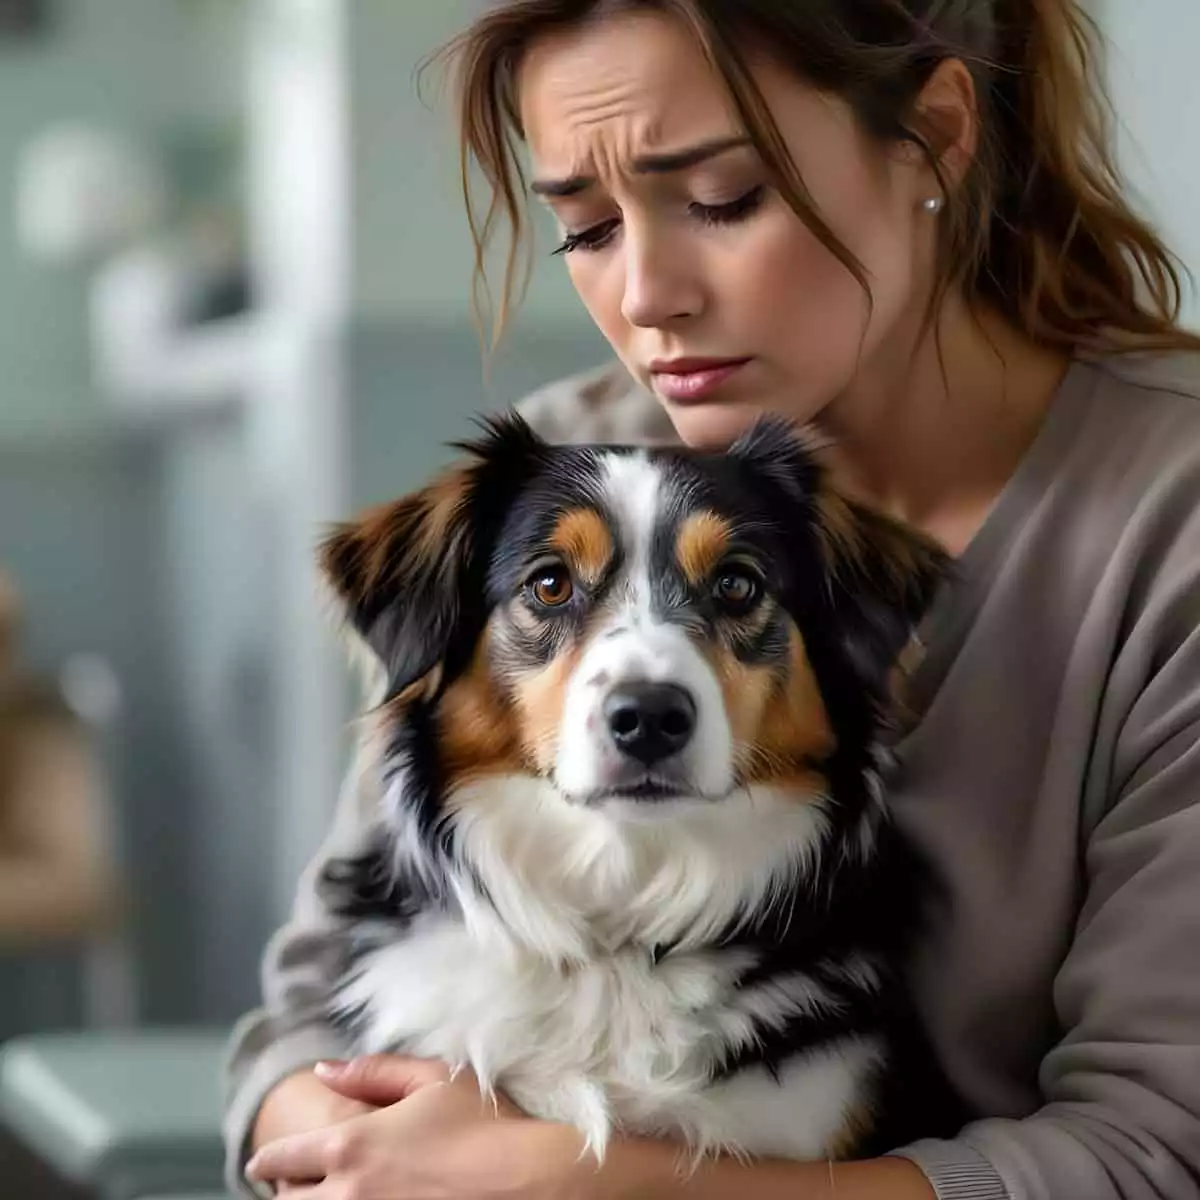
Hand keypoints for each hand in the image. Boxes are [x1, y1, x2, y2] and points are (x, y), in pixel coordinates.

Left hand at [247, 1055, 595, 1199]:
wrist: (530, 1178)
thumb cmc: (486, 1123)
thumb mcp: (434, 1079)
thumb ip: (373, 1072)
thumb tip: (323, 1070)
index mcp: (353, 1144)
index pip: (287, 1158)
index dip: (270, 1161)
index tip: (262, 1164)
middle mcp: (350, 1193)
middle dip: (288, 1190)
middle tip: (292, 1185)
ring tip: (321, 1196)